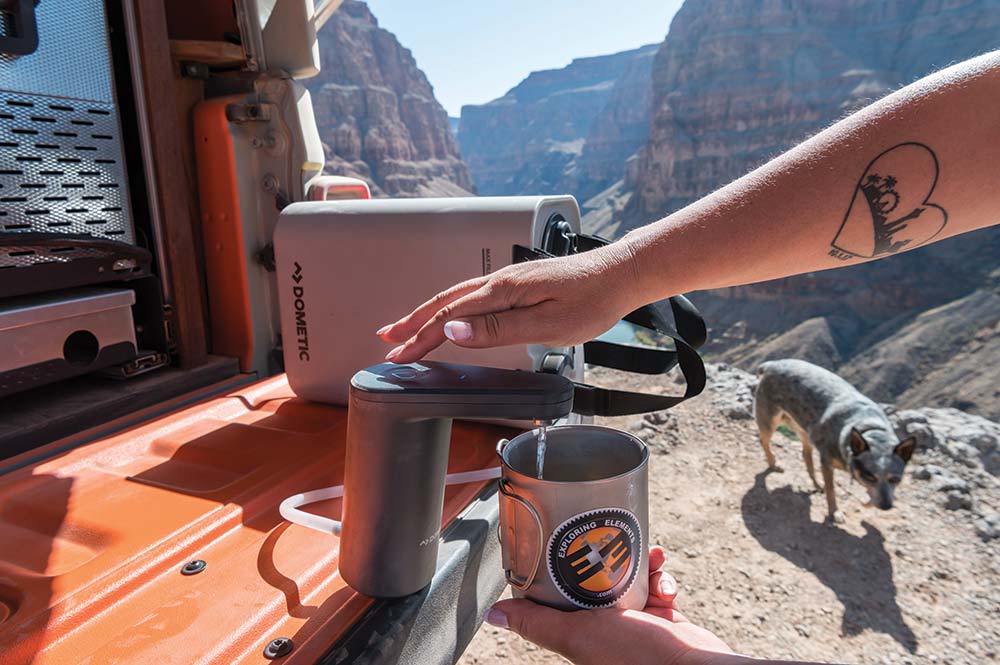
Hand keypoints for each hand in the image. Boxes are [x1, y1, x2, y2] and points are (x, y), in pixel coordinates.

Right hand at [376, 243, 640, 363]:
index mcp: (502, 291)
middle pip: (445, 301)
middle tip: (387, 337)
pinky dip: (452, 305)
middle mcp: (501, 281)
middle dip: (413, 321)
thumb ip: (496, 329)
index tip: (399, 353)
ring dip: (429, 311)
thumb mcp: (544, 325)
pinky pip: (474, 294)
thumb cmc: (591, 301)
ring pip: (458, 296)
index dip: (420, 336)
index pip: (449, 316)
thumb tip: (453, 329)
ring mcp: (510, 280)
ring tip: (409, 326)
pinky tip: (452, 314)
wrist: (621, 274)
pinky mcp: (520, 282)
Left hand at [483, 546, 739, 664]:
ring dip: (641, 565)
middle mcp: (607, 633)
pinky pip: (659, 589)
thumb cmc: (639, 656)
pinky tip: (664, 576)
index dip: (563, 570)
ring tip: (649, 556)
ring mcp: (637, 626)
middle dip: (609, 560)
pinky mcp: (665, 622)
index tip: (569, 545)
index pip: (562, 597)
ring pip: (631, 581)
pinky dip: (662, 578)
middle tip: (615, 540)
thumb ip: (538, 623)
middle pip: (598, 584)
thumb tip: (493, 615)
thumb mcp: (579, 634)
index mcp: (582, 638)